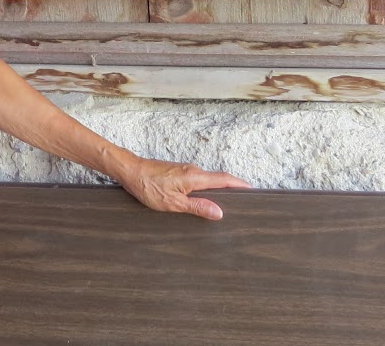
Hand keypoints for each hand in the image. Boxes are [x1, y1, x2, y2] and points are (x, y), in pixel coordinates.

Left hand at [115, 155, 250, 219]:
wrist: (130, 171)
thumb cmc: (148, 187)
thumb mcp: (174, 203)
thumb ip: (197, 207)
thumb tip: (219, 212)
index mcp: (195, 177)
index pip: (225, 180)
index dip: (241, 185)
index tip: (254, 191)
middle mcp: (193, 171)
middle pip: (219, 180)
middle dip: (234, 189)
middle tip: (246, 202)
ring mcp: (186, 171)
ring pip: (208, 181)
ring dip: (219, 190)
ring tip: (229, 205)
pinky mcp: (179, 173)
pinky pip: (198, 181)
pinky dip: (207, 189)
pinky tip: (205, 200)